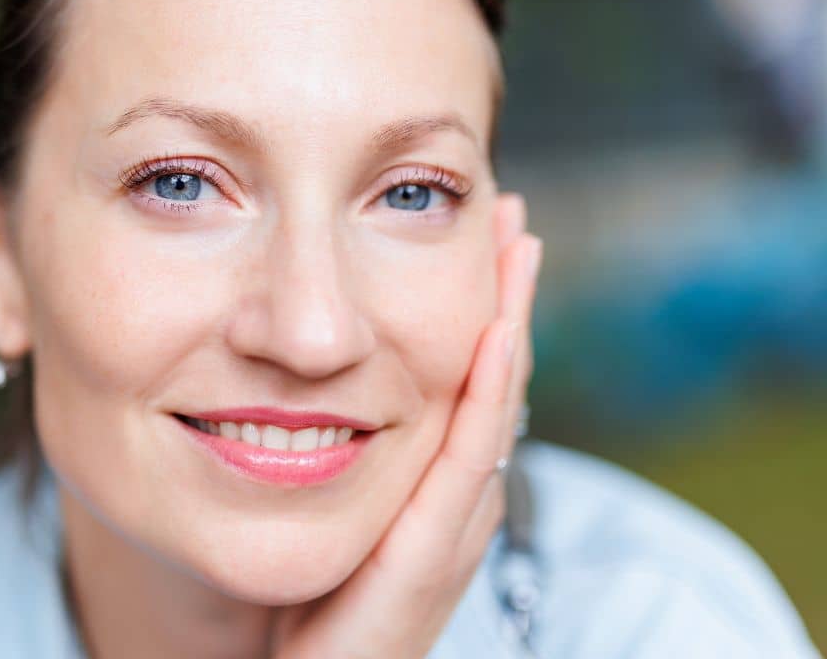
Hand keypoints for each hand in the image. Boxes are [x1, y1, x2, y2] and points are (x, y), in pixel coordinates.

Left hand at [270, 192, 542, 658]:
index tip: (484, 234)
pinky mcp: (432, 555)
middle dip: (507, 298)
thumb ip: (335, 453)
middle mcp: (459, 499)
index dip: (485, 307)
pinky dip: (488, 392)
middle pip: (494, 381)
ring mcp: (455, 525)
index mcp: (438, 486)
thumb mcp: (340, 512)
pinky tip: (495, 333)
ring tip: (517, 248)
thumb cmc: (318, 609)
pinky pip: (466, 459)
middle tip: (512, 218)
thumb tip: (308, 388)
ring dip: (509, 323)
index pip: (470, 380)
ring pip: (493, 407)